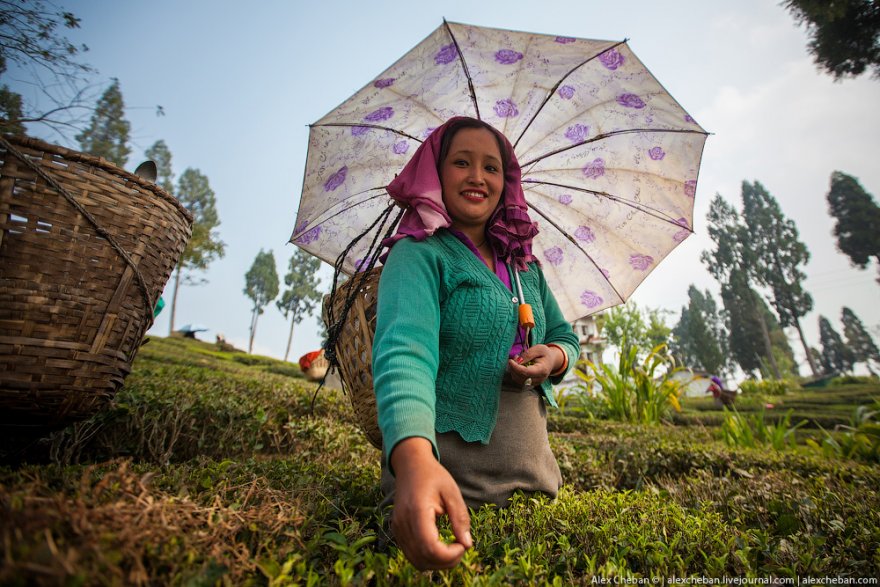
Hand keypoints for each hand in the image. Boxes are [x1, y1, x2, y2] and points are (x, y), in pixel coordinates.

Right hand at [389, 437, 472, 569]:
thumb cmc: (433, 476)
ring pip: (417, 561)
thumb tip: (467, 545)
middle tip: (461, 547)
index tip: (463, 545)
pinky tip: (441, 545)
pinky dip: (428, 557)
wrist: (410, 465)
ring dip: (437, 563)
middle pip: (423, 559)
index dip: (449, 555)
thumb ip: (460, 518)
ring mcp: (397, 528)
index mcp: (417, 511)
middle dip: (446, 561)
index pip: (430, 548)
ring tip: (452, 548)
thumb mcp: (452, 492)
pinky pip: (412, 554)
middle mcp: (403, 523)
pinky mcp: (397, 531)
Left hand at [506, 344, 563, 387]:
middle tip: (515, 357)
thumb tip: (517, 361)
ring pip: (518, 380)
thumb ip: (528, 354)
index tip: (510, 360)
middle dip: (514, 368)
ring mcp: (535, 383)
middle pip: (521, 378)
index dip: (516, 367)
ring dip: (514, 370)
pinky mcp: (530, 383)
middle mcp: (539, 379)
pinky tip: (519, 365)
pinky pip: (519, 380)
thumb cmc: (545, 353)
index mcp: (542, 370)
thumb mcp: (539, 348)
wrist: (551, 360)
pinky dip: (515, 373)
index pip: (526, 372)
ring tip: (518, 359)